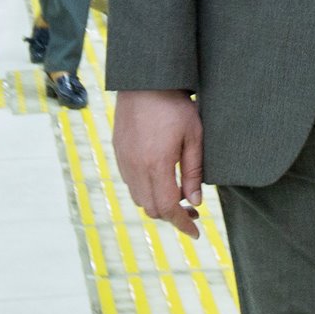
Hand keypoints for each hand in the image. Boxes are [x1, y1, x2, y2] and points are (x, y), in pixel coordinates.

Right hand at [113, 89, 202, 237]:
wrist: (144, 81)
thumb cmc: (174, 106)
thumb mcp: (193, 137)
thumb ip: (194, 172)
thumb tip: (195, 202)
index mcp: (157, 165)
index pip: (169, 208)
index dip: (183, 224)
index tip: (196, 232)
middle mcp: (136, 167)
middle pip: (152, 209)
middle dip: (172, 216)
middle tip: (192, 211)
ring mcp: (124, 160)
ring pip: (139, 198)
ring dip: (157, 203)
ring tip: (177, 195)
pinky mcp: (119, 152)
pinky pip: (130, 182)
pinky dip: (145, 189)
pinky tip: (160, 178)